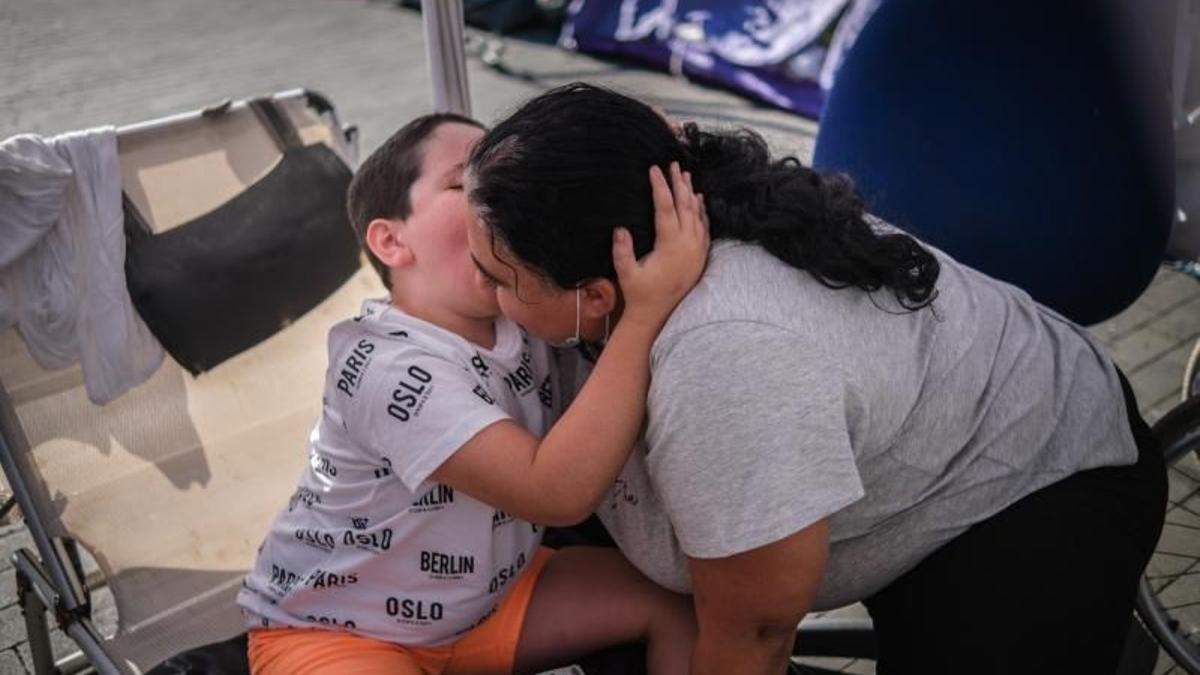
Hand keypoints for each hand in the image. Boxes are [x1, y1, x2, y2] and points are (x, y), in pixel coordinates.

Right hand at [613, 162, 709, 329]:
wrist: (659, 316)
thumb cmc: (640, 294)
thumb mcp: (626, 274)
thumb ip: (622, 252)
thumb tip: (620, 228)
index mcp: (671, 246)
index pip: (666, 208)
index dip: (660, 186)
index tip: (654, 169)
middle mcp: (688, 245)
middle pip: (685, 205)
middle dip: (678, 183)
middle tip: (673, 164)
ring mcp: (697, 250)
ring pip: (697, 214)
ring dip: (690, 193)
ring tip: (685, 175)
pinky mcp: (701, 256)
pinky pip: (704, 227)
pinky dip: (701, 210)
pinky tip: (698, 199)